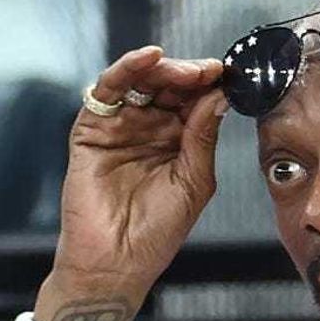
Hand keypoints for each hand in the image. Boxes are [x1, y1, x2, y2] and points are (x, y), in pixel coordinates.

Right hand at [35, 47, 227, 320]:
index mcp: (177, 141)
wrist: (118, 261)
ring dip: (164, 69)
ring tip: (186, 71)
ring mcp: (119, 126)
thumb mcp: (194, 180)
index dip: (210, 85)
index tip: (228, 74)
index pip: (193, 101)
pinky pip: (107, 90)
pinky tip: (149, 58)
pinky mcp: (91, 129)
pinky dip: (127, 68)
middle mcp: (148, 129)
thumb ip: (203, 137)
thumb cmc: (158, 231)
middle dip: (189, 74)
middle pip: (168, 86)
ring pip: (140, 81)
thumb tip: (219, 95)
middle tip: (208, 71)